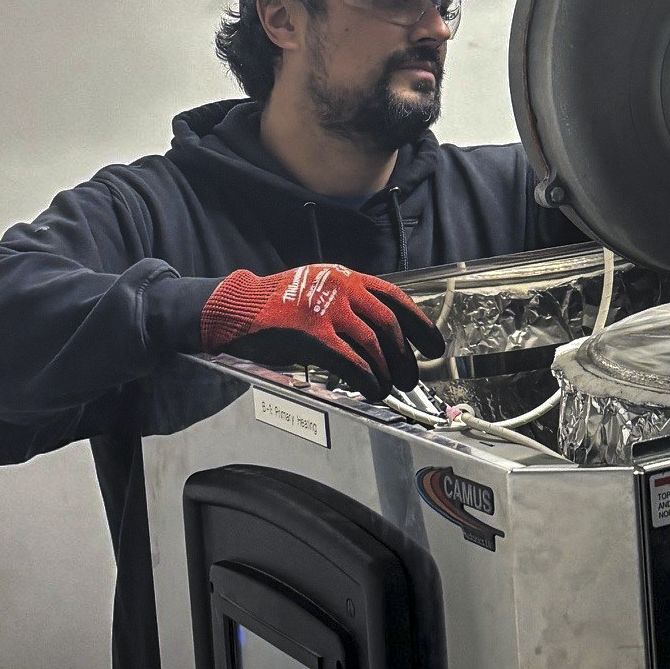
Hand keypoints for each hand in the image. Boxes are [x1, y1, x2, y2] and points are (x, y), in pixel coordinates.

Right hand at [198, 265, 444, 400]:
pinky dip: (367, 379)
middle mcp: (341, 289)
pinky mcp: (311, 335)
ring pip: (373, 345)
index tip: (433, 345)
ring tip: (388, 388)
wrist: (236, 308)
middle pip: (389, 325)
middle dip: (404, 356)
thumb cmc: (277, 307)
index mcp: (347, 277)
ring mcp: (326, 310)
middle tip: (409, 378)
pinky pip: (352, 361)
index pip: (396, 299)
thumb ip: (350, 307)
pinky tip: (372, 390)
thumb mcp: (320, 293)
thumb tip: (384, 337)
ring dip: (386, 372)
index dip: (420, 324)